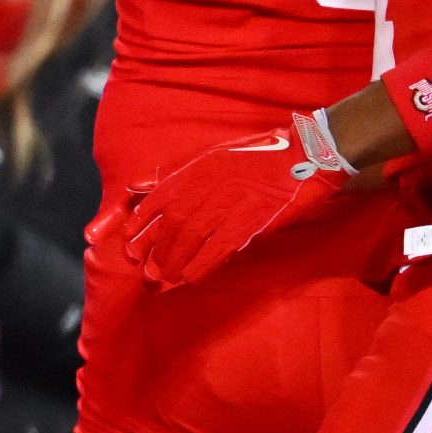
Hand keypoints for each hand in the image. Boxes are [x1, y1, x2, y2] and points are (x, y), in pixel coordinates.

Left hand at [118, 123, 344, 288]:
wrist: (301, 157)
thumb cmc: (256, 155)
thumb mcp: (210, 155)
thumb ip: (174, 173)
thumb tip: (138, 185)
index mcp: (191, 172)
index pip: (153, 203)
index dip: (139, 227)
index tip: (130, 243)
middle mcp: (201, 191)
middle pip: (169, 229)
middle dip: (155, 253)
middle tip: (147, 271)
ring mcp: (222, 209)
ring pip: (188, 243)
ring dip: (173, 264)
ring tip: (165, 277)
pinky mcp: (245, 226)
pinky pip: (215, 252)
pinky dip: (200, 267)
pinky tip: (190, 278)